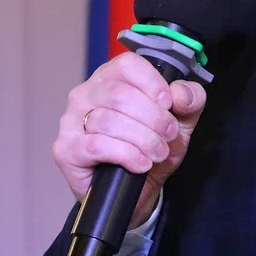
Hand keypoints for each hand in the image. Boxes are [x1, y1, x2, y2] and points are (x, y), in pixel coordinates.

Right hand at [52, 53, 207, 229]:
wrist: (137, 190)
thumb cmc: (151, 147)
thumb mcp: (181, 121)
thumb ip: (190, 100)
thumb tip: (180, 93)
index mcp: (111, 78)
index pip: (127, 64)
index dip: (152, 83)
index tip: (168, 104)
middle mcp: (86, 94)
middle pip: (119, 94)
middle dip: (153, 117)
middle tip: (169, 135)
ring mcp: (71, 121)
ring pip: (108, 120)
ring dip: (143, 138)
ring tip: (158, 152)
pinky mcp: (66, 149)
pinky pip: (96, 145)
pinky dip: (126, 154)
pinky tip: (141, 163)